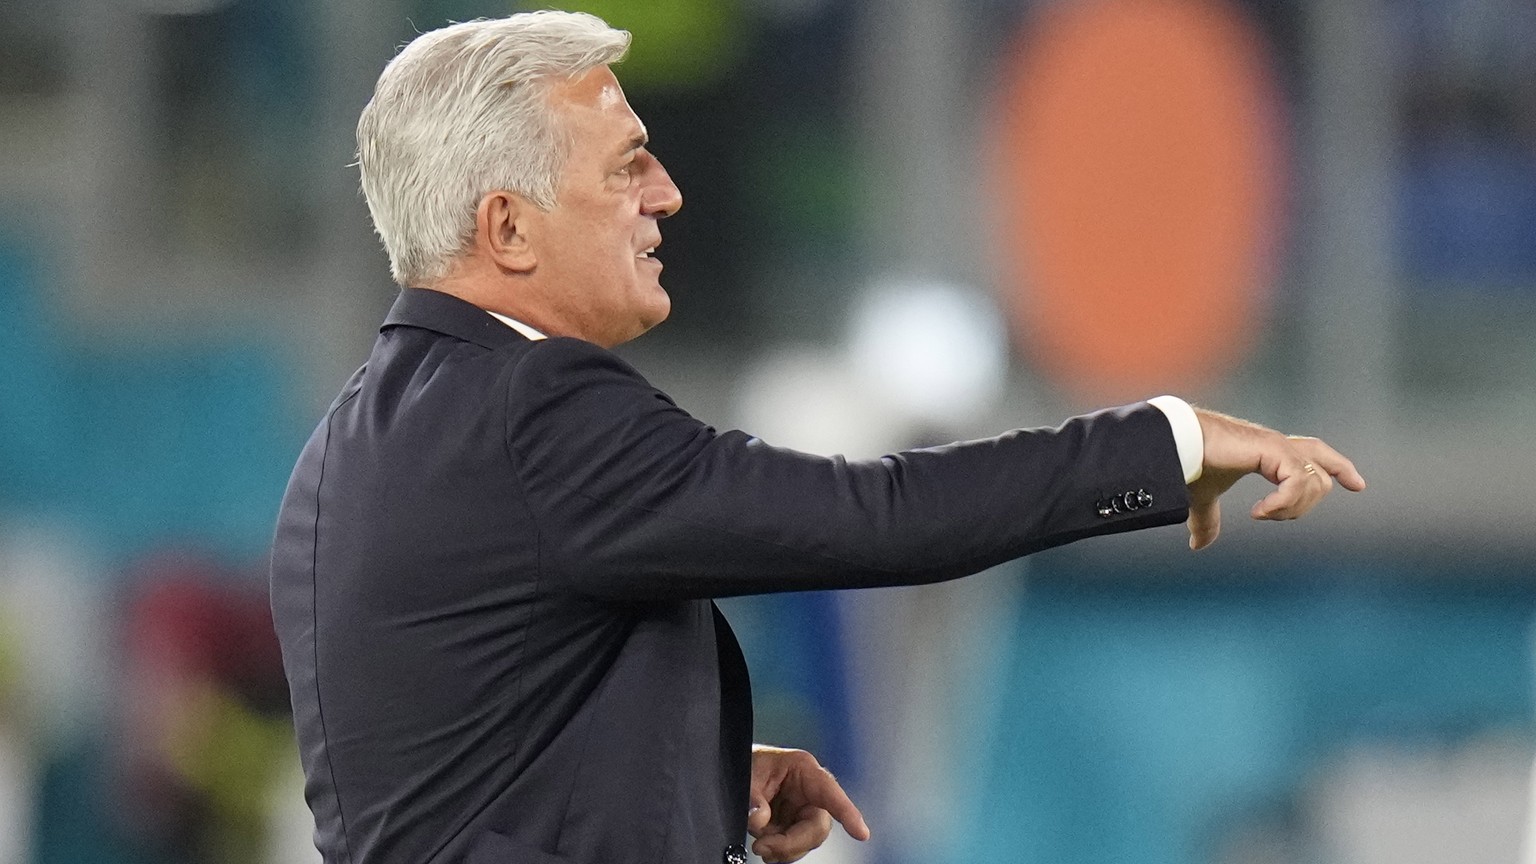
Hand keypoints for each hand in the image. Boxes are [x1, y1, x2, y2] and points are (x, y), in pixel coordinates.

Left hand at [747, 745, 869, 862]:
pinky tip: (765, 848)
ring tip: (759, 845)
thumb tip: (760, 819)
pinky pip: (795, 846)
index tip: (861, 833)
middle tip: (763, 847)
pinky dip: (780, 852)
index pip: (829, 790)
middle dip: (792, 842)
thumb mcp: (746, 773)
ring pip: (807, 840)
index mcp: (803, 769)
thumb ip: (752, 797)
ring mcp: (801, 810)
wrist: (734, 769)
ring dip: (784, 849)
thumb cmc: (749, 761)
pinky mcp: (792, 826)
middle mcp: (808, 791)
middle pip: (817, 826)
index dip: (847, 812)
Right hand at [1186, 408, 1365, 550]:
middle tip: (1301, 505)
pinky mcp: (1272, 449)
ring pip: (1315, 481)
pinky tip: (1259, 512)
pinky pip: (1298, 482)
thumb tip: (1198, 546)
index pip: (1314, 454)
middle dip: (1314, 496)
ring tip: (1263, 514)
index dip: (1339, 467)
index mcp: (1267, 452)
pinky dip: (1282, 503)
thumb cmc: (1188, 464)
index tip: (1358, 485)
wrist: (1177, 444)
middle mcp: (1278, 445)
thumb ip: (1208, 520)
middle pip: (1322, 471)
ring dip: (1292, 507)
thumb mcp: (1203, 498)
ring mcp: (1278, 446)